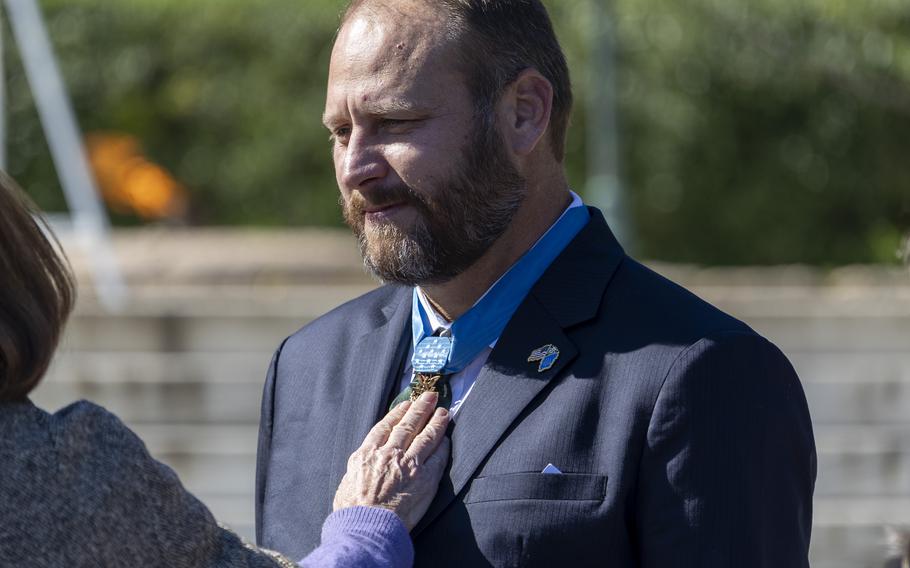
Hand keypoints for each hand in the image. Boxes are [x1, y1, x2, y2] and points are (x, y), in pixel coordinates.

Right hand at [333, 391, 450, 530]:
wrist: (366, 527)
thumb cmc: (352, 511)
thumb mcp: (348, 481)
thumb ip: (361, 466)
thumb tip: (366, 462)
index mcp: (367, 453)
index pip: (385, 426)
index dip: (397, 413)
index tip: (406, 403)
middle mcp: (389, 454)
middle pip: (408, 425)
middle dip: (420, 408)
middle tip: (429, 396)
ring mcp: (409, 465)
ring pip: (426, 437)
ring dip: (436, 422)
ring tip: (443, 412)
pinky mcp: (425, 479)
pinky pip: (438, 457)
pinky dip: (443, 446)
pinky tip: (446, 439)